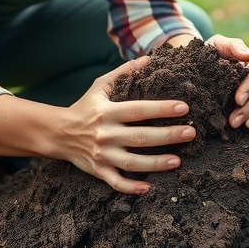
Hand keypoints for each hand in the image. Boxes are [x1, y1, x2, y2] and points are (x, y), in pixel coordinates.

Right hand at [50, 58, 195, 194]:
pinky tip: (150, 188)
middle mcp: (105, 134)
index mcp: (107, 111)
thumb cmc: (85, 106)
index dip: (161, 108)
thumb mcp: (100, 86)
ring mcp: (102, 155)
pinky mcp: (98, 171)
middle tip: (191, 133)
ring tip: (178, 161)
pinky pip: (116, 182)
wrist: (57, 132)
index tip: (184, 107)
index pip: (138, 110)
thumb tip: (149, 59)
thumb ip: (124, 73)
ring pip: (132, 163)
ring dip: (156, 164)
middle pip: (140, 137)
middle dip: (167, 135)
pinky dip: (132, 188)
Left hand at [205, 34, 248, 128]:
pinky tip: (248, 126)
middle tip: (234, 120)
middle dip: (248, 107)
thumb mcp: (217, 43)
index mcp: (248, 63)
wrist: (199, 61)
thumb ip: (233, 46)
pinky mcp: (248, 99)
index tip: (238, 100)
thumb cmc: (209, 51)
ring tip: (235, 125)